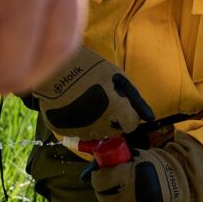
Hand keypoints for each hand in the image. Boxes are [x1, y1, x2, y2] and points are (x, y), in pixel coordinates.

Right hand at [33, 46, 153, 137]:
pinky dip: (78, 125)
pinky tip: (75, 109)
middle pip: (114, 131)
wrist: (54, 67)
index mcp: (115, 109)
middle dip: (113, 121)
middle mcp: (99, 123)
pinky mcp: (63, 130)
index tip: (123, 110)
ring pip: (95, 134)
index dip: (129, 117)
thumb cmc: (89, 68)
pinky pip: (77, 133)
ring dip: (97, 124)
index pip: (131, 125)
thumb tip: (148, 117)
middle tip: (104, 104)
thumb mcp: (117, 76)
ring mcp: (80, 129)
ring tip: (88, 106)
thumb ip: (134, 98)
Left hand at [91, 134, 202, 201]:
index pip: (100, 181)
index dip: (99, 178)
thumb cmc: (157, 168)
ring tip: (123, 200)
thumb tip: (100, 161)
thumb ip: (118, 160)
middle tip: (113, 188)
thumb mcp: (137, 157)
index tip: (102, 176)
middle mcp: (130, 195)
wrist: (181, 182)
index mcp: (127, 175)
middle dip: (106, 192)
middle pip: (105, 198)